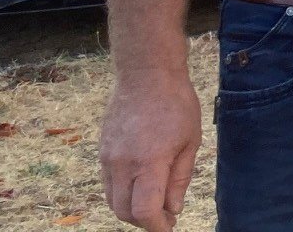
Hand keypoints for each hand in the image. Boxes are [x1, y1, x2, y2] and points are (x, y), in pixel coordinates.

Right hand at [99, 70, 199, 230]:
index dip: (157, 225)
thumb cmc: (176, 105)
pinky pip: (108, 184)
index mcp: (149, 162)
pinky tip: (141, 185)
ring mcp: (108, 158)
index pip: (144, 211)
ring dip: (130, 209)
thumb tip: (173, 209)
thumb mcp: (190, 142)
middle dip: (143, 221)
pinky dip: (122, 194)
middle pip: (123, 212)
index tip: (169, 226)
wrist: (146, 75)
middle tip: (164, 216)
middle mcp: (123, 164)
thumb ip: (179, 179)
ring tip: (154, 201)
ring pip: (112, 200)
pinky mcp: (102, 152)